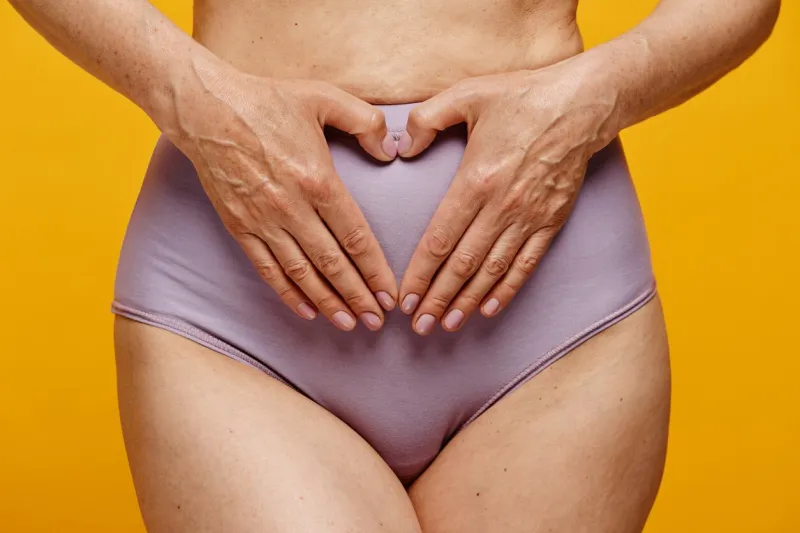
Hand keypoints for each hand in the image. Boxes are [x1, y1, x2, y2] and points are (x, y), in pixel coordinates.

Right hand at [166, 58, 399, 330]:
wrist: (206, 109)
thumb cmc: (267, 101)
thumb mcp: (325, 97)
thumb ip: (366, 122)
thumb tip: (389, 152)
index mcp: (318, 180)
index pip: (355, 237)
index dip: (375, 271)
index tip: (389, 294)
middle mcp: (291, 208)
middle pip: (332, 264)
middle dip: (357, 297)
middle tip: (377, 322)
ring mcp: (263, 221)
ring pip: (301, 273)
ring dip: (327, 302)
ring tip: (348, 324)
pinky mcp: (239, 226)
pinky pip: (267, 268)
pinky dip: (287, 293)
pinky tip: (306, 311)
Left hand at [395, 61, 619, 334]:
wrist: (581, 104)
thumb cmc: (520, 96)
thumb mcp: (465, 94)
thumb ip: (425, 120)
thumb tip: (401, 150)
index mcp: (476, 180)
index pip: (439, 240)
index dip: (420, 274)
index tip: (404, 298)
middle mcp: (501, 206)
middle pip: (462, 265)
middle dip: (437, 299)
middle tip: (418, 327)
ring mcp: (528, 218)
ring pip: (492, 271)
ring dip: (467, 302)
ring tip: (447, 325)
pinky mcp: (551, 222)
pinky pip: (525, 265)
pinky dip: (506, 290)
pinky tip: (489, 308)